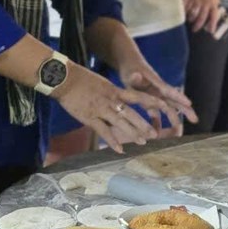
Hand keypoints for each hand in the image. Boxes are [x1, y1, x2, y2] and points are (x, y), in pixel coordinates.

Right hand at [54, 66, 170, 150]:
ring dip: (132, 133)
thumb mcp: (101, 83)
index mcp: (114, 90)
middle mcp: (110, 100)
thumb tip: (119, 101)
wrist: (64, 78)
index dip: (151, 102)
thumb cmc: (81, 79)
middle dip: (144, 124)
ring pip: (120, 123)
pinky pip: (103, 131)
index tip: (163, 106)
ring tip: (143, 142)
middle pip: (131, 113)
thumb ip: (111, 93)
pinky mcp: (89, 117)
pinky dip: (112, 141)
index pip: (137, 96)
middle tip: (155, 134)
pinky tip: (119, 150)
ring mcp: (100, 109)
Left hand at [119, 65, 195, 135]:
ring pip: (167, 109)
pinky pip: (155, 113)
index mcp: (155, 83)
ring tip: (179, 133)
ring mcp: (155, 96)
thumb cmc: (130, 68)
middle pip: (174, 101)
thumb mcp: (131, 73)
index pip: (168, 90)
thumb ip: (134, 78)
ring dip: (173, 120)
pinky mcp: (149, 101)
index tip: (189, 103)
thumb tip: (137, 75)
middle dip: (185, 110)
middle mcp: (158, 90)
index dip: (179, 97)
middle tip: (195, 120)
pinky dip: (157, 122)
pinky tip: (158, 134)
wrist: (129, 65)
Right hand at [185, 0, 222, 31]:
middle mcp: (206, 3)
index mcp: (213, 3)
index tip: (210, 31)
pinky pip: (187, 5)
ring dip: (191, 18)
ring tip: (190, 20)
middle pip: (202, 17)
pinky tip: (184, 12)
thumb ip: (214, 4)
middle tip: (195, 29)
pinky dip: (185, 10)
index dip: (212, 25)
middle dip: (198, 25)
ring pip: (193, 13)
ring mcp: (198, 0)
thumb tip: (213, 11)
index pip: (214, 17)